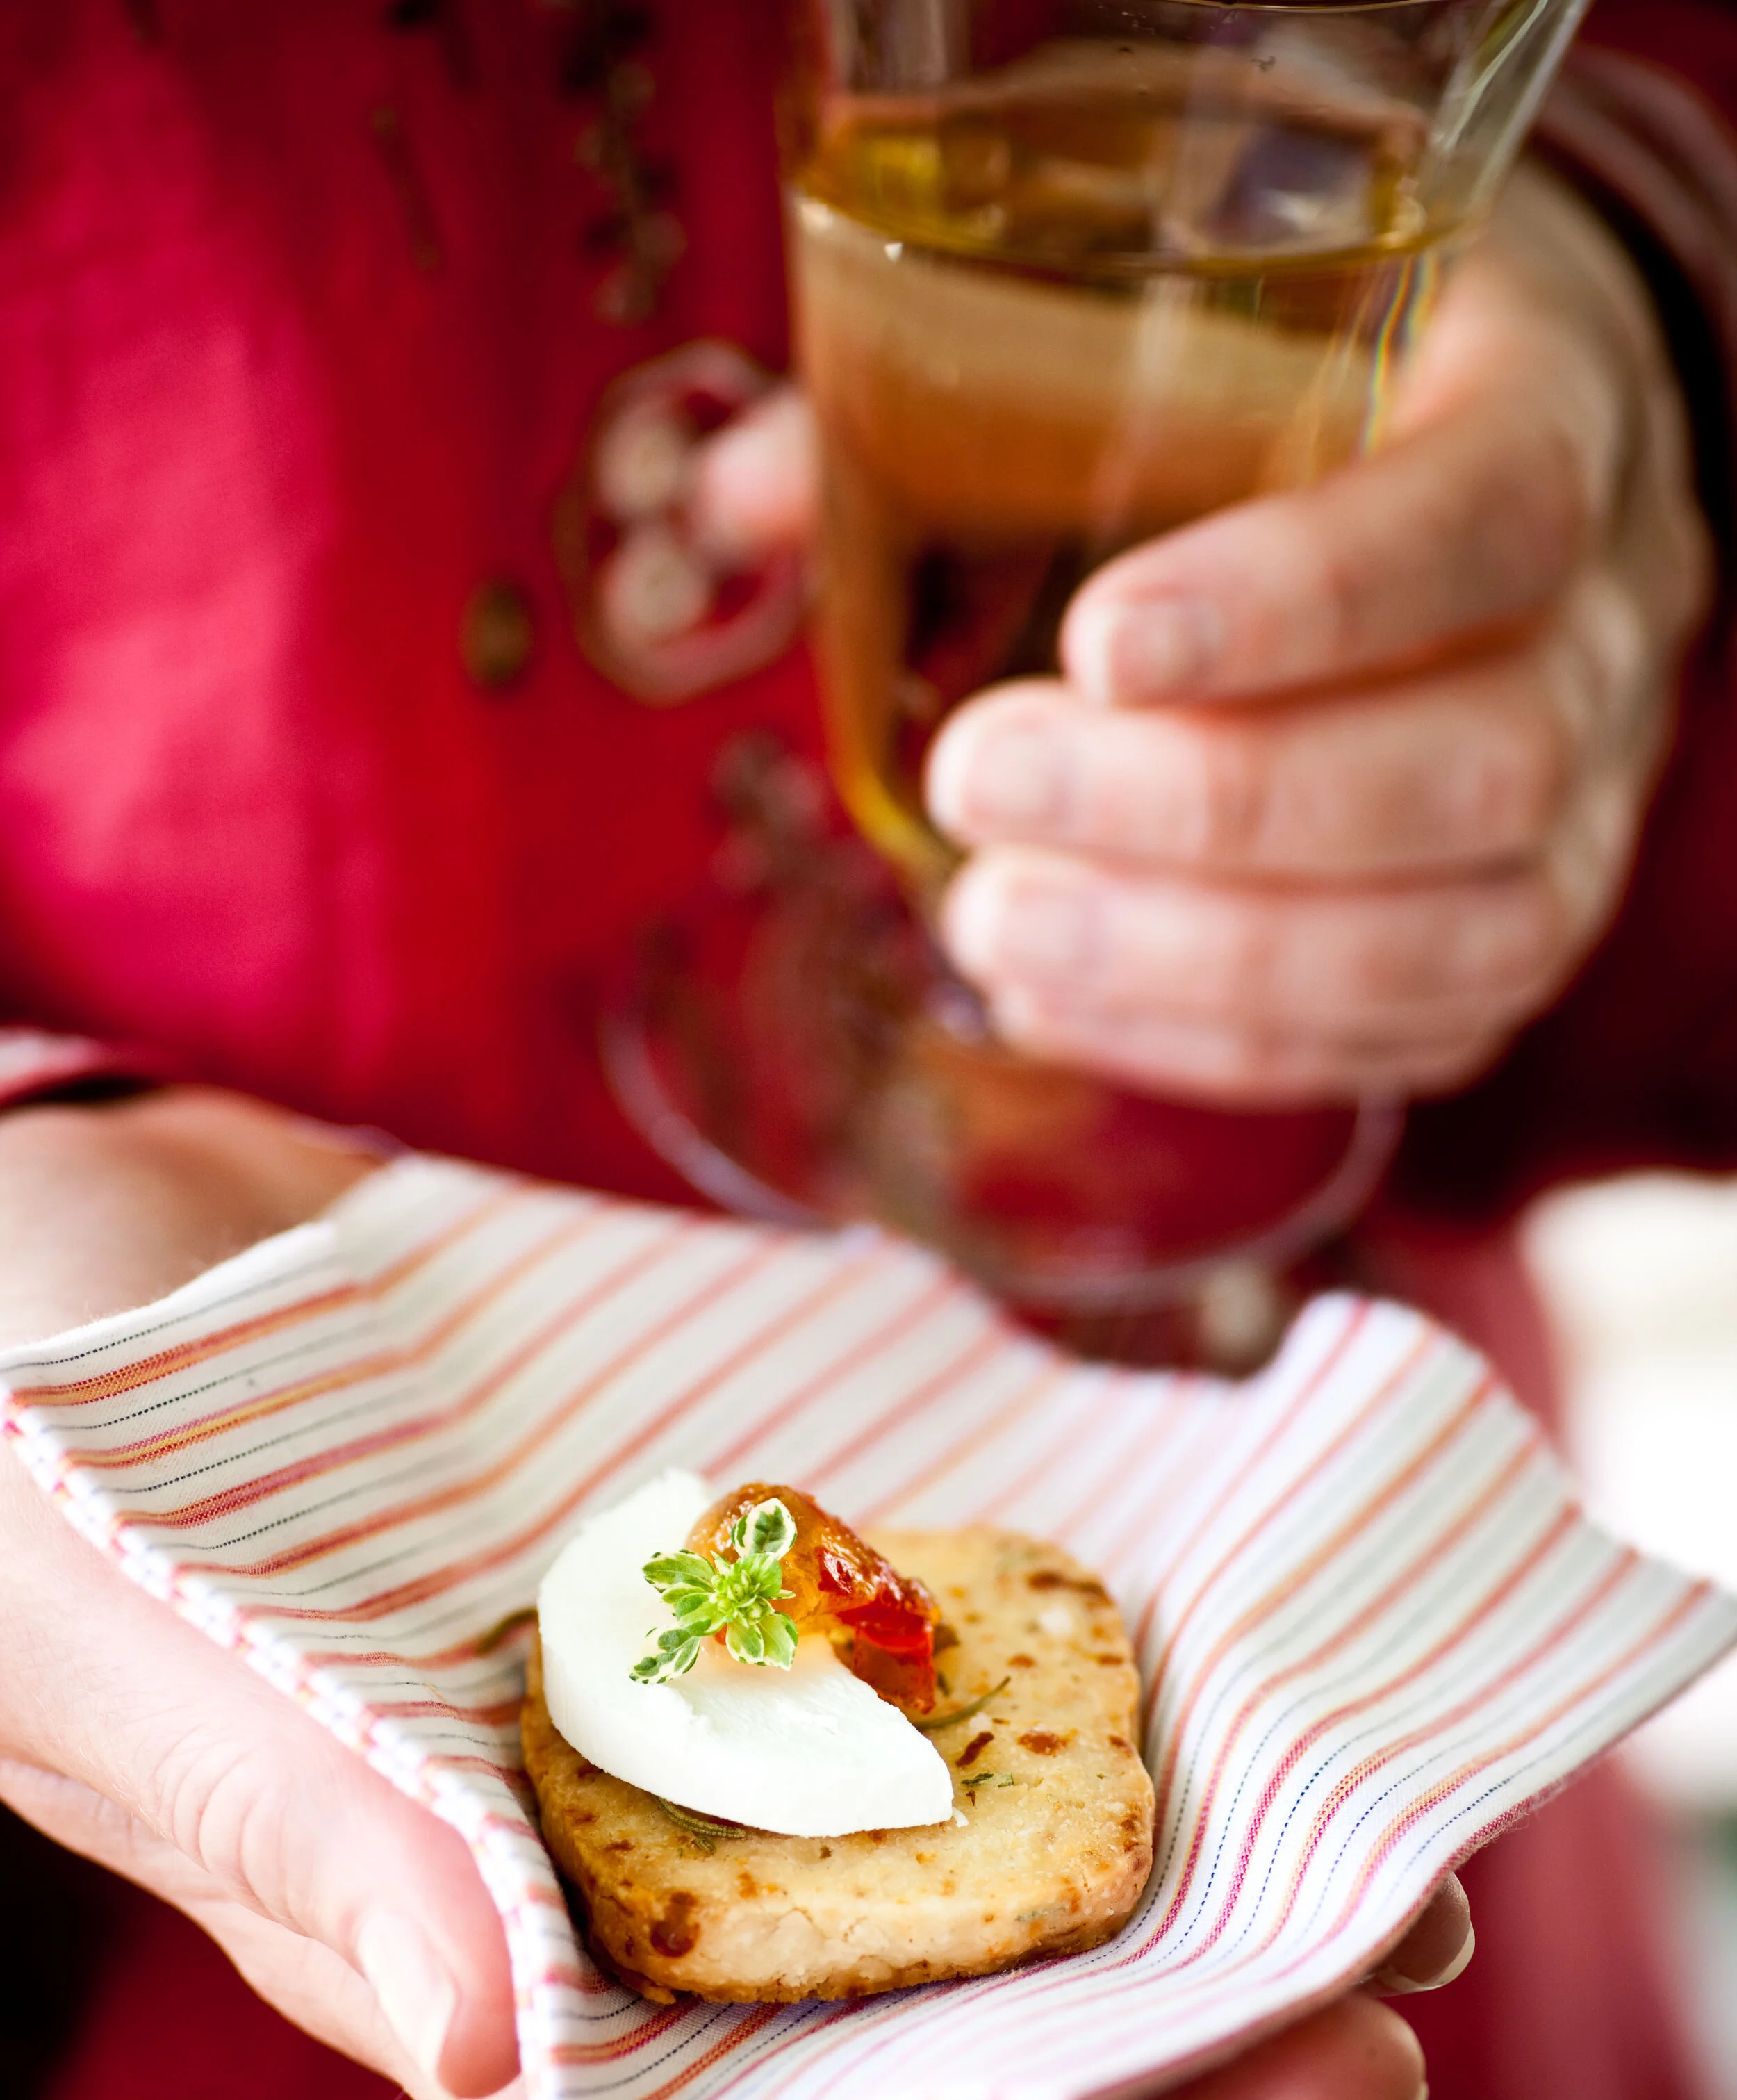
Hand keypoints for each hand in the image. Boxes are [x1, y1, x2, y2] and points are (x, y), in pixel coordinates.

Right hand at [0, 1090, 1466, 2099]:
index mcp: (422, 1945)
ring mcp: (642, 1725)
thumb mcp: (111, 1627)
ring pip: (929, 1859)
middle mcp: (563, 1867)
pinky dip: (1057, 1670)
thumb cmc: (16, 1433)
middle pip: (875, 2029)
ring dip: (1149, 1873)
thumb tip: (494, 2037)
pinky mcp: (688, 1580)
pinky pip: (901, 1659)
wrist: (50, 1221)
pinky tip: (1216, 1640)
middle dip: (1125, 2045)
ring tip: (1370, 1840)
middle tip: (1374, 1990)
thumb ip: (300, 1819)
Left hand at [704, 166, 1709, 1106]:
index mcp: (1553, 411)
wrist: (1503, 445)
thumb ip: (991, 387)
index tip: (1100, 645)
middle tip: (977, 791)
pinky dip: (1228, 1046)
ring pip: (1460, 937)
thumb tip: (746, 496)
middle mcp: (1611, 624)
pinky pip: (1421, 1031)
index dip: (1303, 602)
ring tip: (992, 929)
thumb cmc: (1330, 367)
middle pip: (1473, 765)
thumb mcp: (1212, 304)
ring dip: (1205, 965)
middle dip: (1205, 812)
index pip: (1484, 522)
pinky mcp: (1533, 924)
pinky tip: (1058, 1007)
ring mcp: (1594, 801)